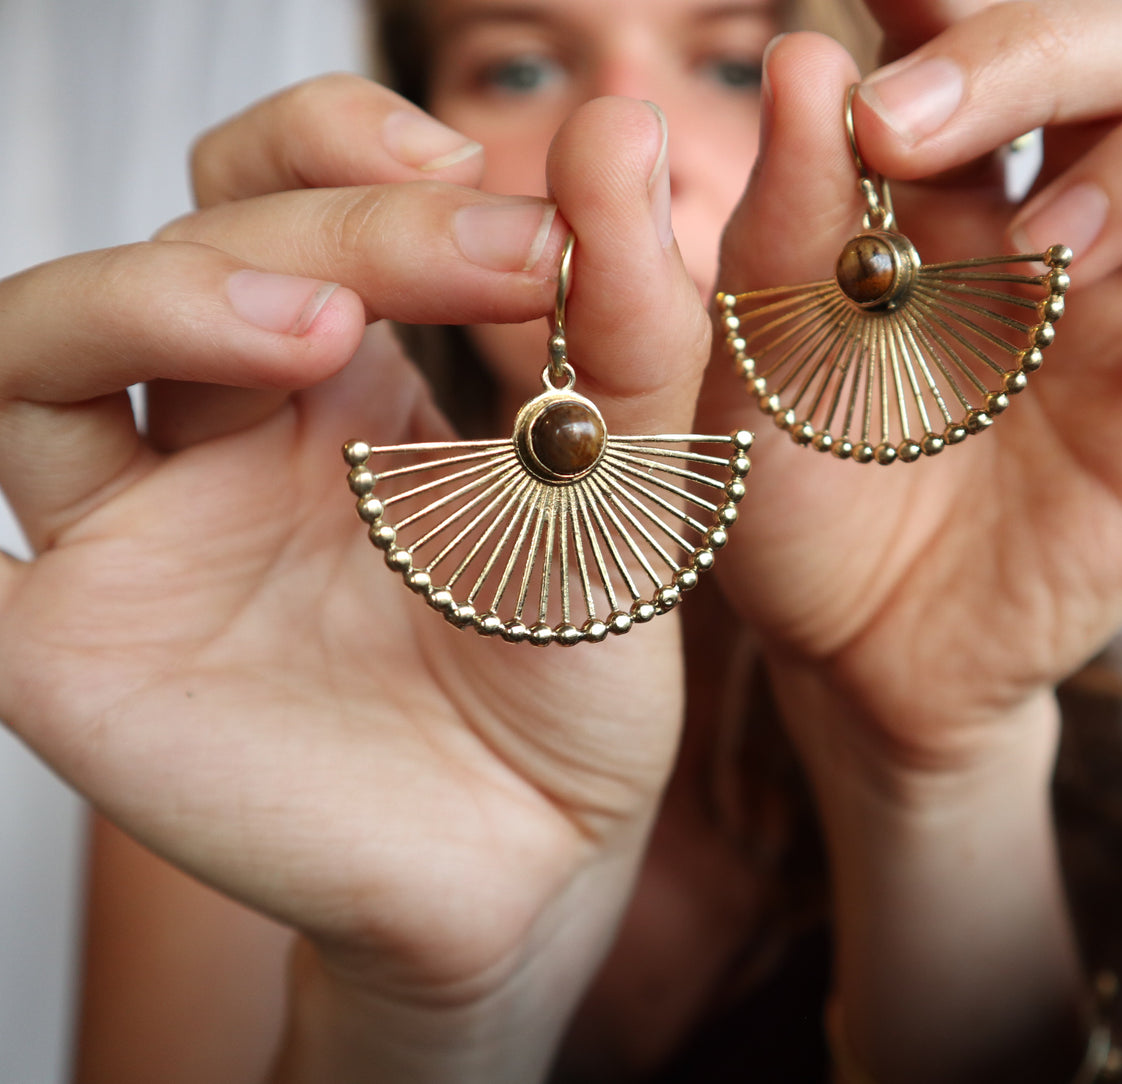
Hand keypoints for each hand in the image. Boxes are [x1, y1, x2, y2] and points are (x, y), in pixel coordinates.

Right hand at [0, 79, 705, 1079]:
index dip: (357, 153)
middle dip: (333, 226)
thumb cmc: (571, 670)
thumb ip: (625, 322)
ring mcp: (139, 538)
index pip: (281, 196)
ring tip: (319, 330)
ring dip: (157, 296)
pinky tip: (86, 494)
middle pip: (189, 249)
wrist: (541, 854)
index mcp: (338, 384)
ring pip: (44, 347)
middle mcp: (218, 437)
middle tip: (480, 248)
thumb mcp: (622, 486)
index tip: (502, 194)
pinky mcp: (78, 656)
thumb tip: (617, 124)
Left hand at [706, 1, 1121, 772]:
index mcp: (951, 195)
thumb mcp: (757, 369)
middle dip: (1039, 50)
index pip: (989, 35)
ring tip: (1045, 255)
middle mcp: (1073, 228)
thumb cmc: (796, 505)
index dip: (954, 1)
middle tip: (908, 127)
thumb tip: (810, 58)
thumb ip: (781, 224)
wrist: (854, 656)